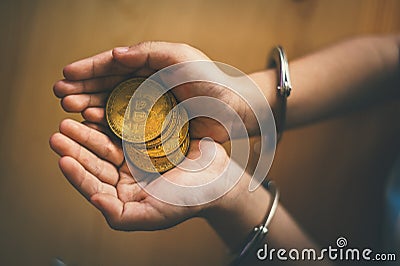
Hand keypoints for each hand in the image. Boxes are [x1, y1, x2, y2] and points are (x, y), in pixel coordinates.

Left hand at [49, 118, 231, 229]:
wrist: (217, 178)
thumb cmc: (189, 200)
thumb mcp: (156, 215)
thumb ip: (122, 216)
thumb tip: (95, 201)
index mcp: (124, 198)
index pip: (94, 187)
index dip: (78, 175)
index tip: (63, 160)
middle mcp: (124, 177)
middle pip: (94, 162)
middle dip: (77, 147)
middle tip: (60, 131)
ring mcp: (133, 157)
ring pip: (104, 143)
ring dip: (87, 131)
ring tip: (72, 117)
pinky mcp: (144, 139)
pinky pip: (122, 128)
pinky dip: (109, 120)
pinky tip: (97, 110)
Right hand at [53, 41, 257, 142]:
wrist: (234, 108)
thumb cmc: (210, 78)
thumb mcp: (179, 56)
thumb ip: (148, 52)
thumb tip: (115, 54)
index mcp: (150, 66)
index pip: (114, 65)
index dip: (89, 69)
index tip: (66, 73)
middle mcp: (145, 86)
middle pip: (108, 86)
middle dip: (83, 89)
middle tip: (60, 95)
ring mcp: (148, 108)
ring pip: (112, 106)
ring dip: (90, 106)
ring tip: (70, 108)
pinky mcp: (155, 128)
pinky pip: (126, 126)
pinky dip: (107, 125)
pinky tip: (92, 123)